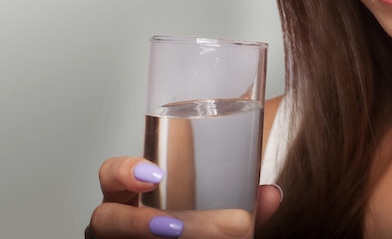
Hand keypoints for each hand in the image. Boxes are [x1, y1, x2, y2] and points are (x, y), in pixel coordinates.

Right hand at [86, 156, 281, 238]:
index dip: (124, 172)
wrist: (201, 234)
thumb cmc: (198, 213)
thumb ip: (244, 197)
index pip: (111, 173)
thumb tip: (272, 195)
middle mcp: (119, 220)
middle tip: (177, 227)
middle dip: (140, 224)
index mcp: (133, 192)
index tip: (156, 174)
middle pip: (107, 220)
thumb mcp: (217, 201)